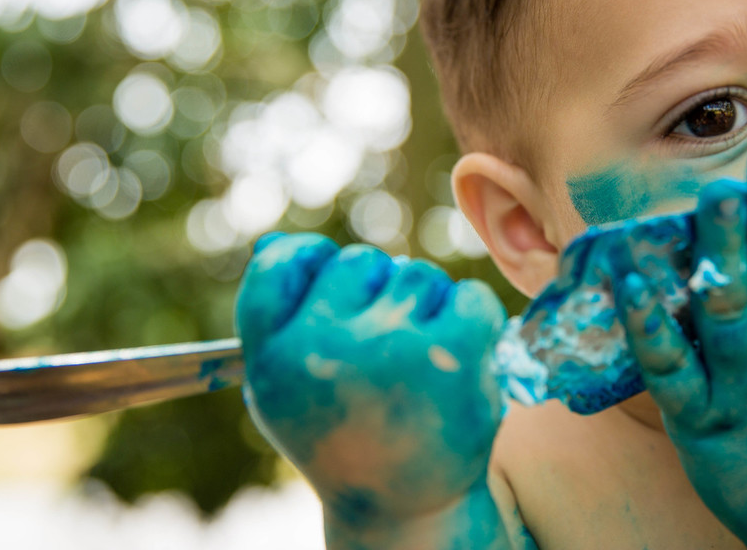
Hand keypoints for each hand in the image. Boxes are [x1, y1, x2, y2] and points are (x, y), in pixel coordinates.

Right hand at [235, 234, 506, 530]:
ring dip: (425, 308)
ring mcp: (393, 349)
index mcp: (274, 358)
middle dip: (376, 291)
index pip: (279, 264)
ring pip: (417, 275)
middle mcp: (326, 351)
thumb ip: (278, 316)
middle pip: (358, 261)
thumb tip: (280, 239)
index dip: (309, 260)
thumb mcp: (288, 388)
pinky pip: (469, 295)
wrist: (407, 508)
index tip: (330, 280)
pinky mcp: (454, 355)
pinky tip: (455, 363)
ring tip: (418, 364)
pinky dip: (471, 321)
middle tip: (383, 348)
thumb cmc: (343, 436)